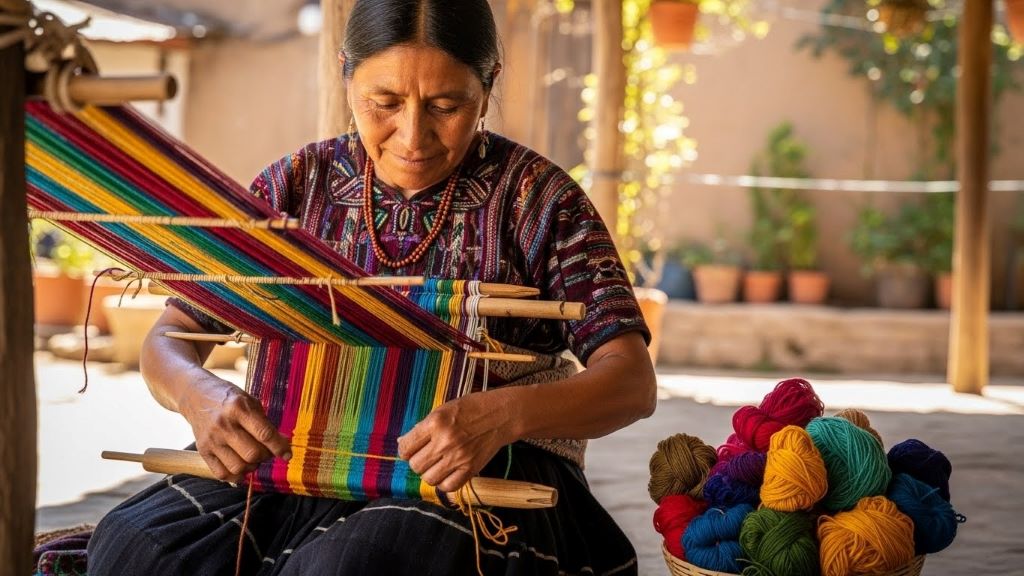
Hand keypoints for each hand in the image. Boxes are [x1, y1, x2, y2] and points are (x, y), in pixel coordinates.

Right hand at [180, 376, 290, 483]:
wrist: (195, 395)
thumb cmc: (229, 398)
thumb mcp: (250, 401)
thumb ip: (265, 423)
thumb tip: (282, 445)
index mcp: (239, 408)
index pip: (264, 434)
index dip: (280, 447)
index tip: (288, 455)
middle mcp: (223, 424)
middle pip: (252, 454)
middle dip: (265, 456)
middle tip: (267, 451)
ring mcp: (211, 439)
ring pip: (238, 467)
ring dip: (251, 467)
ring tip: (253, 458)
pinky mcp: (202, 450)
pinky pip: (221, 474)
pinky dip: (236, 476)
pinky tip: (241, 466)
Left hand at [397, 390, 514, 492]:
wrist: (501, 415)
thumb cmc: (471, 408)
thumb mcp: (443, 410)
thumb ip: (422, 427)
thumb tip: (403, 443)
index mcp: (435, 422)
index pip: (406, 448)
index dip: (405, 451)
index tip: (411, 450)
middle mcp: (445, 441)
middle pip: (416, 466)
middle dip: (418, 462)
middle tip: (426, 455)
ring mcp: (458, 457)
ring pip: (429, 479)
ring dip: (430, 473)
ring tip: (437, 464)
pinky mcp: (471, 469)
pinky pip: (448, 487)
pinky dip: (444, 483)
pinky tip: (448, 472)